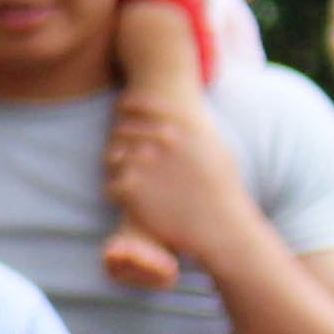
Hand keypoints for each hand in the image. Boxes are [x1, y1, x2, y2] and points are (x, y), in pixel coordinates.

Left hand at [104, 86, 253, 273]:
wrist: (220, 227)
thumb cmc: (223, 192)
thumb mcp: (215, 151)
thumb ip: (194, 131)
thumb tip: (177, 120)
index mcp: (180, 126)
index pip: (139, 105)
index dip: (128, 110)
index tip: (123, 116)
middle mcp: (161, 139)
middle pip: (121, 132)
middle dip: (120, 143)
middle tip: (123, 158)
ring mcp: (144, 161)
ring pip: (112, 157)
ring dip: (117, 170)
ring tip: (129, 183)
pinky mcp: (131, 187)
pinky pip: (111, 185)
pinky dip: (117, 194)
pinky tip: (129, 202)